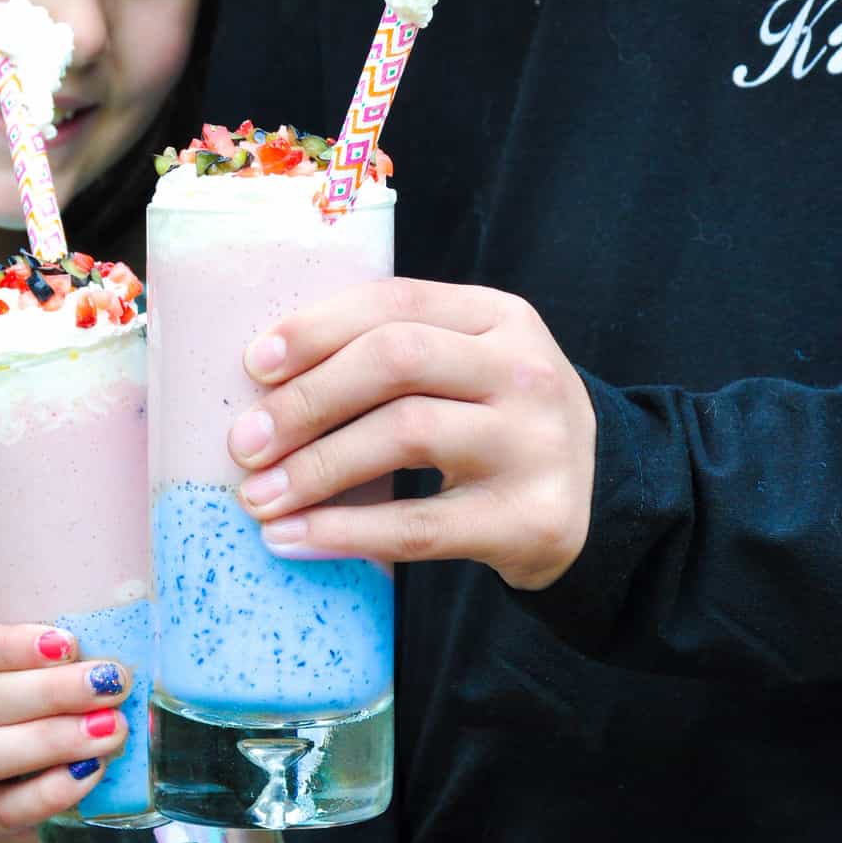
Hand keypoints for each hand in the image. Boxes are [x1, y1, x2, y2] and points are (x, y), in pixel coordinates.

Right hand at [0, 619, 129, 842]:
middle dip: (50, 693)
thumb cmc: (37, 697)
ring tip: (110, 730)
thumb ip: (63, 656)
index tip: (68, 644)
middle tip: (111, 685)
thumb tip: (115, 660)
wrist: (21, 779)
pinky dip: (51, 791)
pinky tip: (92, 772)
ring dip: (51, 741)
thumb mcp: (38, 664)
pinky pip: (5, 809)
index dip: (10, 646)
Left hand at [229, 278, 595, 589]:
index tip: (254, 365)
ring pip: (405, 436)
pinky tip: (292, 539)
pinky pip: (419, 523)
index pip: (396, 303)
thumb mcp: (470, 365)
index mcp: (501, 316)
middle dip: (307, 400)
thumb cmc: (497, 422)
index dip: (318, 329)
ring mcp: (534, 443)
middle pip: (397, 361)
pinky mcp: (530, 518)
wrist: (597, 501)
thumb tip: (264, 377)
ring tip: (258, 497)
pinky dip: (344, 531)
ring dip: (315, 468)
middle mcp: (526, 369)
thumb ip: (397, 352)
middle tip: (244, 444)